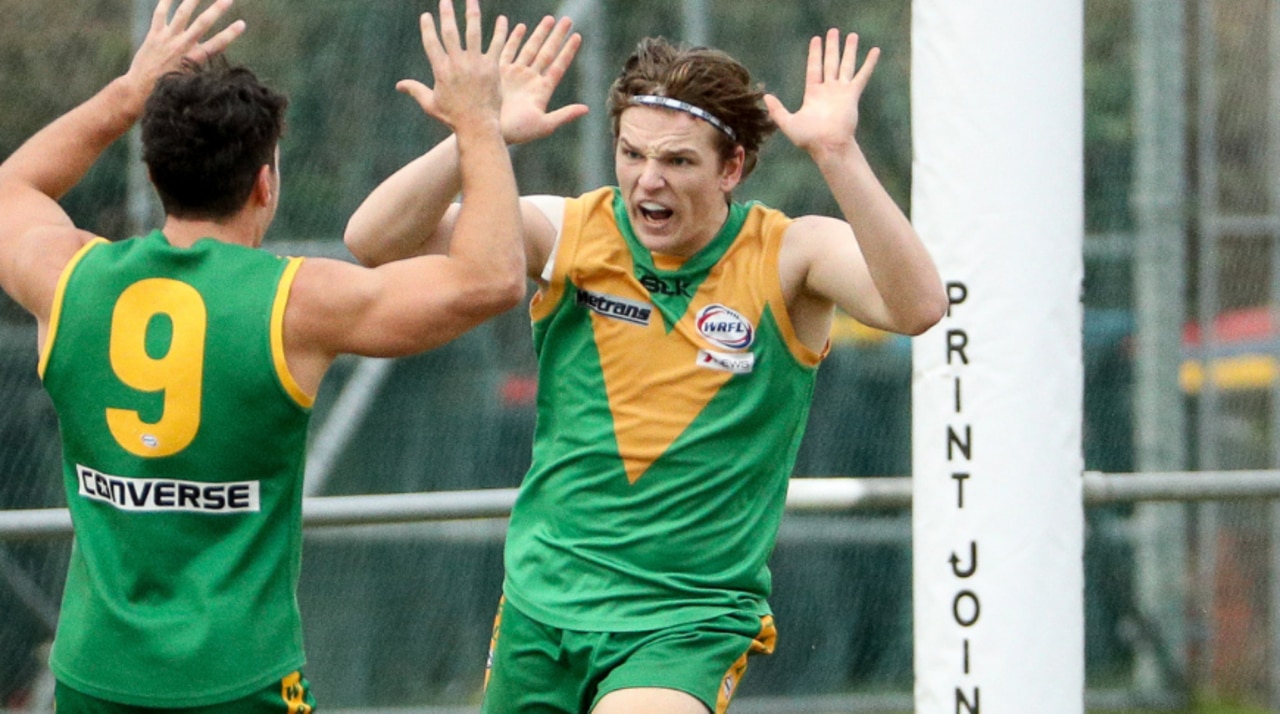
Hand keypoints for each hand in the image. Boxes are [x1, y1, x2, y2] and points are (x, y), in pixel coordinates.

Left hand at [125, 0, 244, 92]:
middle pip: (203, 23)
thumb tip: (215, 55)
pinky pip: (160, 14)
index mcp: (194, 59)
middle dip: (217, 9)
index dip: (231, 33)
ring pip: (183, 13)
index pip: (218, 44)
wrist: (140, 90)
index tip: (242, 24)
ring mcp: (168, 39)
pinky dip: (165, 2)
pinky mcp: (154, 36)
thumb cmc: (168, 89)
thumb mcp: (190, 79)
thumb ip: (201, 65)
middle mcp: (182, 46)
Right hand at [398, 0, 505, 131]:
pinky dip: (500, 32)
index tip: (426, 15)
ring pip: (473, 32)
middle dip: (447, 13)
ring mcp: (475, 64)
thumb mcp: (430, 104)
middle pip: (450, 32)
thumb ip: (415, 90)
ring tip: (471, 0)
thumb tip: (399, 85)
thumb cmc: (453, 118)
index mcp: (440, 70)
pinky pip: (496, 45)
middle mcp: (457, 63)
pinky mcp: (492, 68)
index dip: (428, 28)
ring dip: (472, 14)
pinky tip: (502, 19)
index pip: (431, 43)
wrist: (477, 126)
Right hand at [497, 16, 588, 144]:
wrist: (489, 132)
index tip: (577, 36)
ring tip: (549, 18)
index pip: (558, 66)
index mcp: (542, 90)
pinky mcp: (499, 73)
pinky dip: (514, 38)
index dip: (568, 51)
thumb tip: (586, 109)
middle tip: (567, 19)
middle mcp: (530, 79)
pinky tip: (520, 26)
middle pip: (546, 52)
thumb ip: (564, 115)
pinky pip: (507, 51)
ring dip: (539, 33)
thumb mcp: (544, 125)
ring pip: (530, 48)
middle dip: (556, 35)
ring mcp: (515, 75)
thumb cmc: (517, 132)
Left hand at [764, 29, 879, 157]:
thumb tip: (766, 97)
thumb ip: (778, 110)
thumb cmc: (809, 138)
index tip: (817, 39)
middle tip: (834, 31)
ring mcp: (841, 91)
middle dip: (832, 47)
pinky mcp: (852, 95)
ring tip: (853, 35)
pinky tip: (875, 50)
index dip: (815, 53)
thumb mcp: (788, 123)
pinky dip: (869, 63)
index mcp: (813, 93)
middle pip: (830, 62)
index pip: (814, 68)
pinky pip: (862, 75)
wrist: (828, 145)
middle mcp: (828, 90)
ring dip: (850, 50)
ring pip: (846, 65)